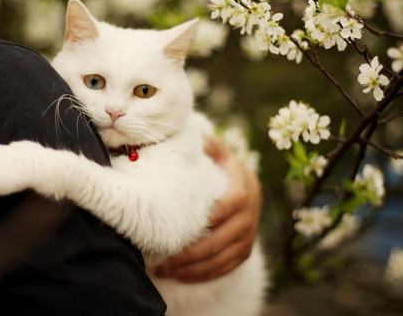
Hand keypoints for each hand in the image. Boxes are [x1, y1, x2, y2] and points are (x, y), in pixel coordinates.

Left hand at [156, 135, 261, 282]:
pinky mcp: (245, 250)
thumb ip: (209, 146)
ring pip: (219, 260)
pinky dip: (204, 275)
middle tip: (160, 261)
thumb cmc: (226, 170)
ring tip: (165, 272)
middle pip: (216, 243)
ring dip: (192, 270)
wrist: (251, 187)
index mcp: (241, 192)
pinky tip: (182, 277)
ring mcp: (248, 237)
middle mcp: (248, 218)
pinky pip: (225, 268)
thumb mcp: (220, 154)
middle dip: (187, 256)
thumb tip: (196, 133)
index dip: (198, 225)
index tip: (169, 231)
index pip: (220, 211)